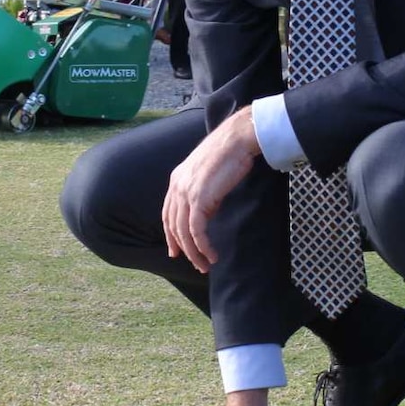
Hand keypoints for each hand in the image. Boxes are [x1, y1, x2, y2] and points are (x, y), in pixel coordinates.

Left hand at [162, 107, 259, 272]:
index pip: (168, 213)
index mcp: (177, 180)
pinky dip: (203, 247)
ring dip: (194, 253)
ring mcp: (186, 193)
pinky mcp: (199, 199)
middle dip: (182, 248)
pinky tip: (211, 255)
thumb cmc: (229, 154)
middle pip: (173, 226)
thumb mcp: (210, 175)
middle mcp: (177, 187)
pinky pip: (196, 231)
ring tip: (205, 265)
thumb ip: (204, 194)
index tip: (177, 251)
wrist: (236, 140)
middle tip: (194, 263)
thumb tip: (207, 213)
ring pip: (184, 232)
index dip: (171, 234)